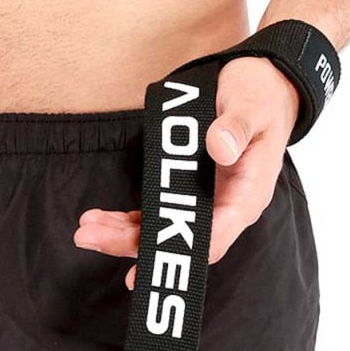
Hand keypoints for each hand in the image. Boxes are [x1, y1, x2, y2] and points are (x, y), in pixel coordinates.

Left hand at [73, 56, 298, 288]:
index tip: (144, 265)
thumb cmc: (262, 96)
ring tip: (85, 231)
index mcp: (247, 196)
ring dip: (122, 233)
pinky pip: (156, 213)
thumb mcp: (253, 105)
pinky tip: (99, 219)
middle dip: (132, 243)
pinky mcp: (189, 191)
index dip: (178, 254)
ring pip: (161, 229)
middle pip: (177, 239)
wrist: (264, 85)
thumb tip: (219, 147)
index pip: (213, 239)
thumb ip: (237, 128)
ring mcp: (206, 201)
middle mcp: (226, 207)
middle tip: (89, 237)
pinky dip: (128, 219)